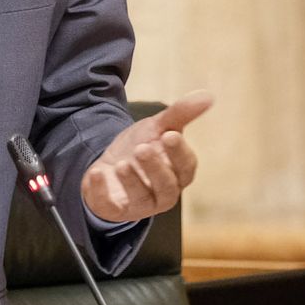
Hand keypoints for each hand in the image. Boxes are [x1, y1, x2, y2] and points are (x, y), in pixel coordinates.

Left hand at [82, 91, 210, 222]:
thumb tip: (207, 95)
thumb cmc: (140, 148)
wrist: (109, 166)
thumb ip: (179, 113)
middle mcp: (163, 193)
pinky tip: (97, 174)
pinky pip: (111, 207)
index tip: (169, 135)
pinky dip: (103, 192)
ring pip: (142, 199)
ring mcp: (139, 204)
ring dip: (133, 182)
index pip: (186, 167)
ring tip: (123, 163)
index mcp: (178, 173)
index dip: (179, 152)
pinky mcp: (115, 209)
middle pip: (167, 187)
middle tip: (143, 148)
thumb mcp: (157, 127)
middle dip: (156, 168)